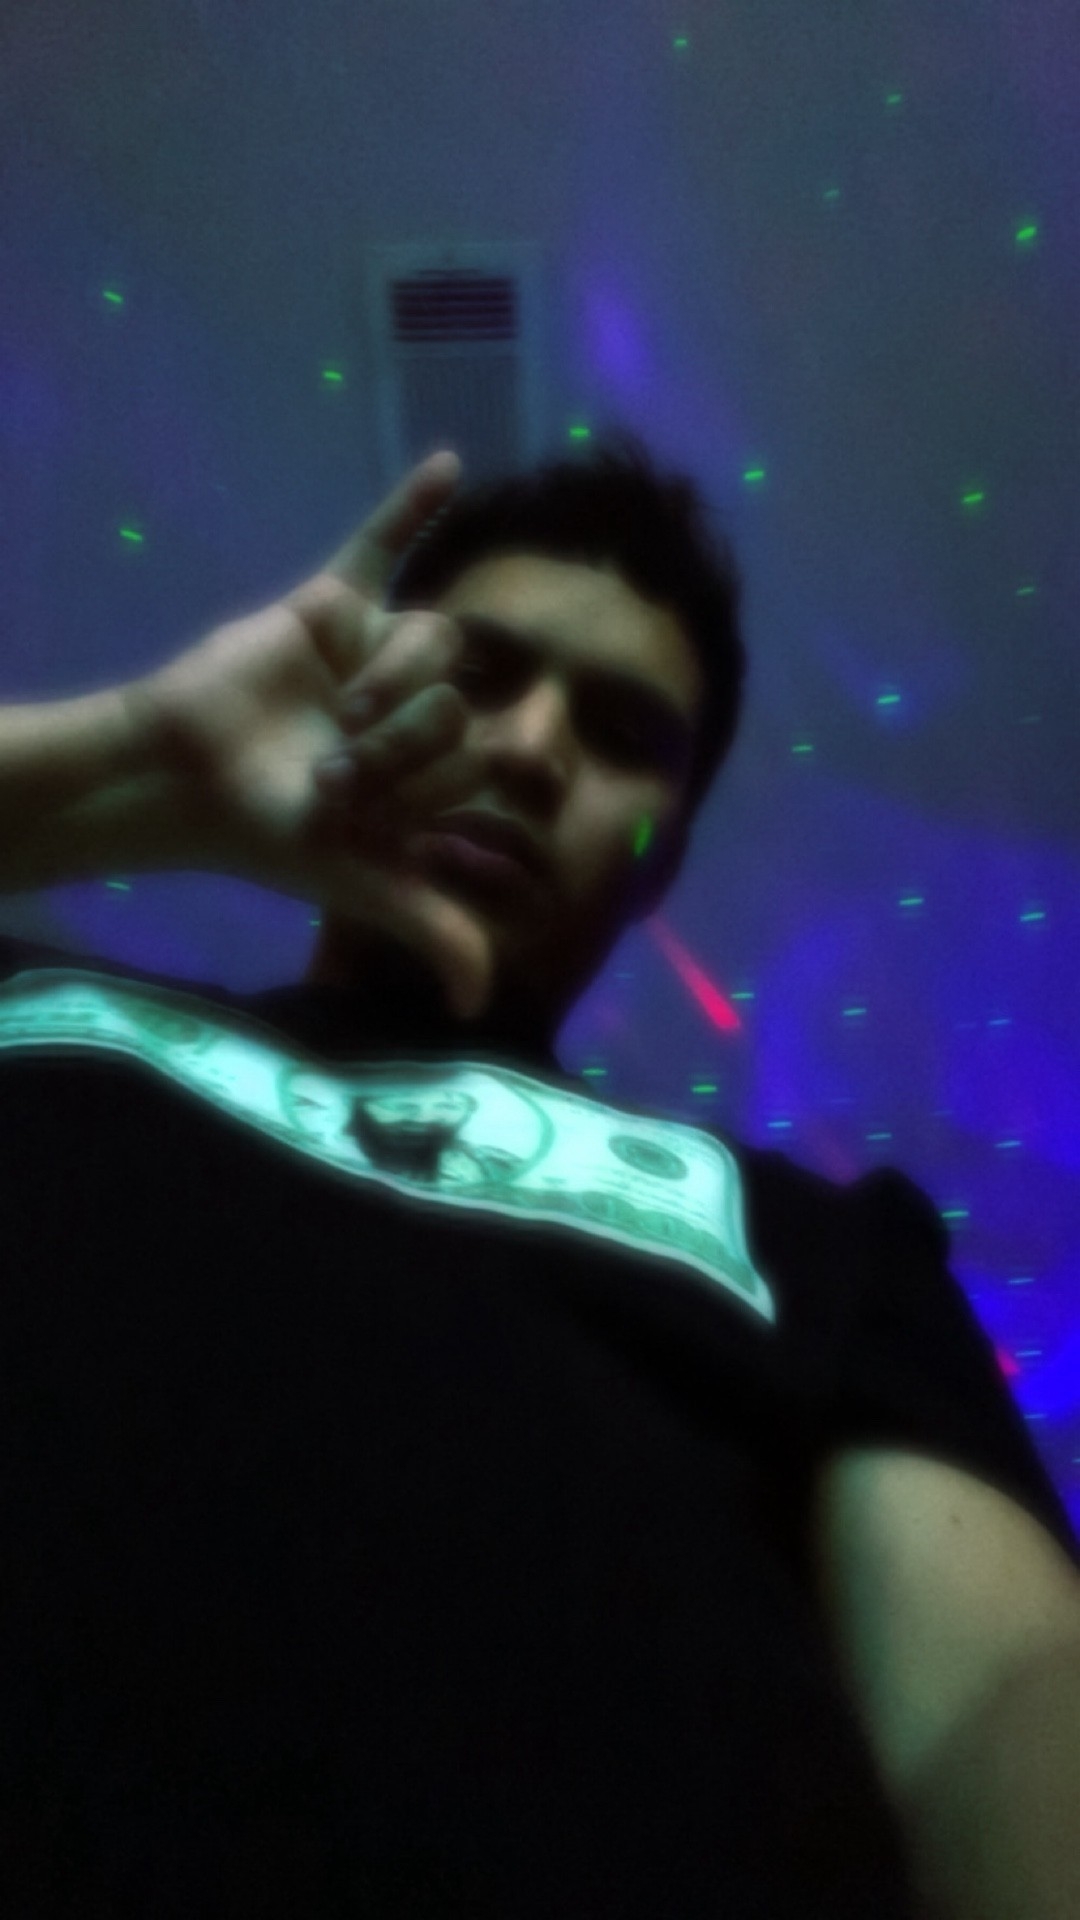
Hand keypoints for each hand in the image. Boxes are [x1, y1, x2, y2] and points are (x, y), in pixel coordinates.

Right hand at [130, 451, 494, 1018]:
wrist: (184, 775)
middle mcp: (414, 706)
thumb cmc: (269, 834)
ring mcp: (377, 651)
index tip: (365, 811)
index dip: (429, 783)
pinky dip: (413, 504)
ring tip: (332, 710)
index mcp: (430, 766)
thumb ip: (429, 926)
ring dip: (389, 677)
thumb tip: (476, 1001)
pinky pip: (383, 545)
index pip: (478, 758)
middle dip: (403, 739)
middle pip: (462, 698)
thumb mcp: (358, 883)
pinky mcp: (332, 605)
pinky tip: (452, 463)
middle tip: (339, 763)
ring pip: (436, 638)